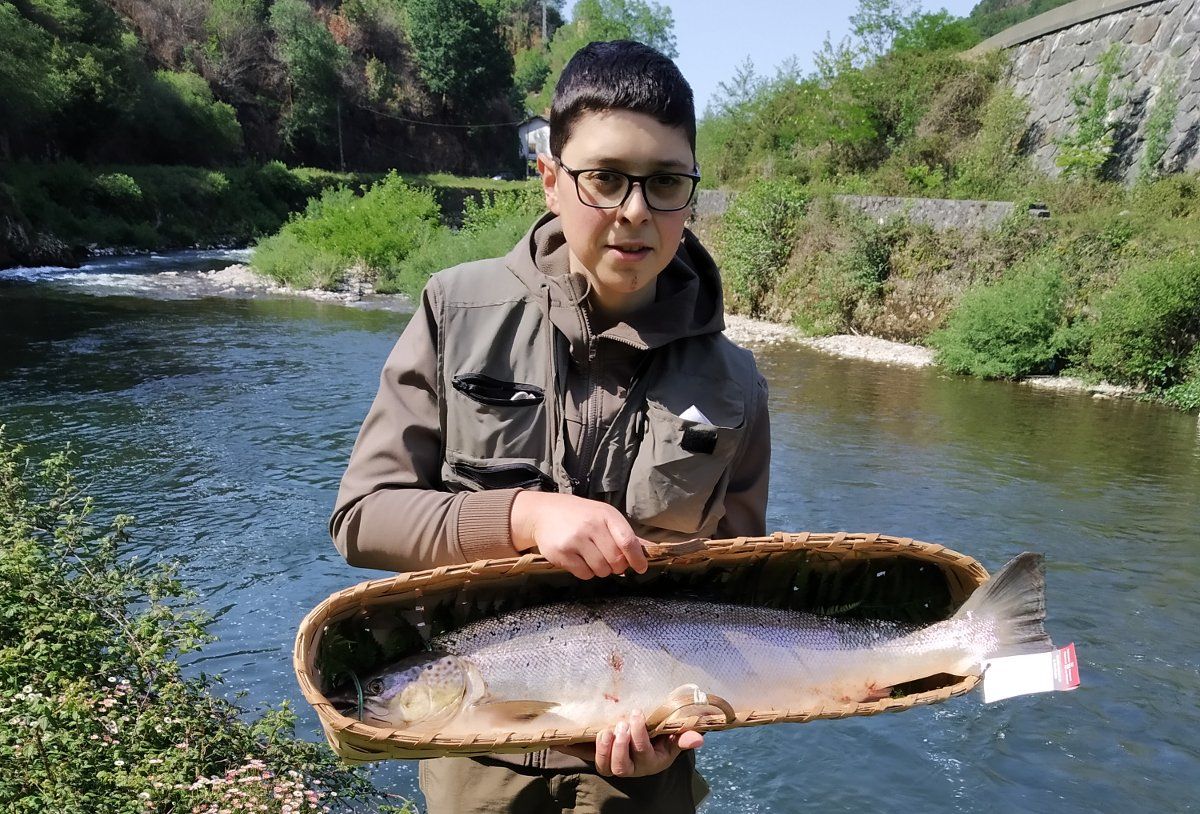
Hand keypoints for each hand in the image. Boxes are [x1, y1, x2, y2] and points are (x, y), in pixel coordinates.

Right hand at [509, 491, 649, 578]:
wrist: (544, 512)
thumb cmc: (581, 515)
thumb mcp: (604, 516)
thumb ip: (625, 534)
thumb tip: (651, 549)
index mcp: (606, 515)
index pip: (628, 541)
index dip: (637, 558)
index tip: (641, 568)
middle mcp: (591, 526)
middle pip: (616, 560)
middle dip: (617, 566)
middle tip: (611, 562)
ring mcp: (575, 539)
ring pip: (601, 570)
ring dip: (601, 570)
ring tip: (593, 557)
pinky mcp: (561, 553)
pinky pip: (584, 574)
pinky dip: (586, 572)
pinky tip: (580, 559)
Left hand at [555, 709, 703, 777]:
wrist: (646, 744)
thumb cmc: (661, 738)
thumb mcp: (674, 738)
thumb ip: (684, 736)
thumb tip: (698, 738)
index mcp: (651, 762)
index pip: (643, 752)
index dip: (638, 735)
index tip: (636, 714)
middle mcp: (630, 768)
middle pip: (621, 766)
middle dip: (620, 744)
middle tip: (621, 723)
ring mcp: (612, 764)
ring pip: (604, 766)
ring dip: (603, 748)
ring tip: (606, 730)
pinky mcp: (597, 757)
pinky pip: (583, 755)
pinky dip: (570, 747)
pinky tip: (558, 738)